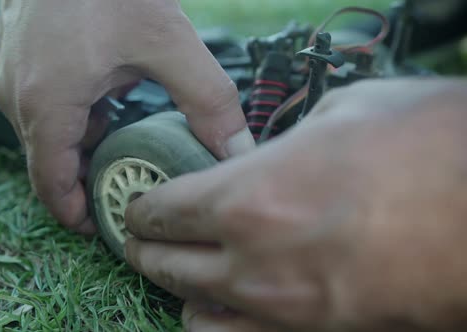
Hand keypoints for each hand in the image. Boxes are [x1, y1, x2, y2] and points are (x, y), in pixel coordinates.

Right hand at [0, 0, 253, 231]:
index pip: (51, 186)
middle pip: (51, 161)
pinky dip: (74, 113)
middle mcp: (18, 98)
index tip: (105, 225)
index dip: (77, 214)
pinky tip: (108, 95)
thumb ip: (207, 101)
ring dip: (85, 142)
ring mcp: (11, 76)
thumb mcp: (168, 43)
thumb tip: (239, 150)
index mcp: (46, 106)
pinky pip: (43, 103)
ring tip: (126, 141)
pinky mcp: (16, 58)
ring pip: (47, 132)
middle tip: (130, 185)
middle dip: (90, 177)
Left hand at [125, 78, 466, 330]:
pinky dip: (216, 325)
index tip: (137, 205)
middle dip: (146, 248)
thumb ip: (287, 143)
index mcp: (245, 197)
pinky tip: (222, 309)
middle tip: (143, 238)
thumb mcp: (340, 116)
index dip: (140, 207)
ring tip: (183, 274)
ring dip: (180, 290)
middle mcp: (250, 262)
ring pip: (192, 312)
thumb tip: (268, 155)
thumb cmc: (424, 151)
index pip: (161, 210)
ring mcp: (280, 310)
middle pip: (165, 264)